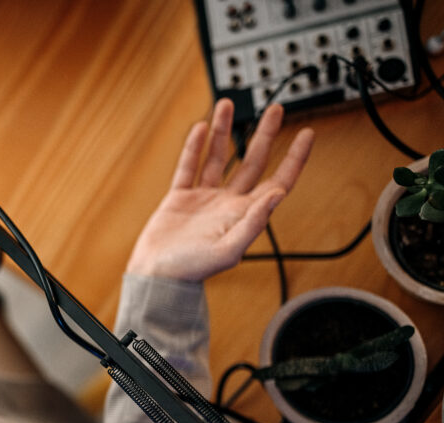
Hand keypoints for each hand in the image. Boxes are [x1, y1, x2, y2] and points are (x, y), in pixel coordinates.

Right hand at [126, 99, 313, 281]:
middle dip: (265, 134)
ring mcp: (204, 198)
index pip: (278, 180)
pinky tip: (200, 128)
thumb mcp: (229, 249)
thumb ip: (255, 222)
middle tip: (276, 109)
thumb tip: (278, 192)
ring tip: (228, 105)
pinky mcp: (180, 198)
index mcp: (244, 214)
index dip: (295, 158)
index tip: (307, 134)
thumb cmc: (192, 270)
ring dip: (225, 130)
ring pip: (219, 157)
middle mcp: (228, 203)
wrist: (157, 276)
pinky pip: (189, 166)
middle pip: (253, 161)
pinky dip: (194, 146)